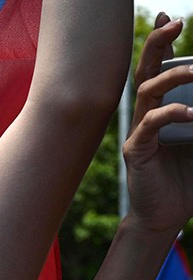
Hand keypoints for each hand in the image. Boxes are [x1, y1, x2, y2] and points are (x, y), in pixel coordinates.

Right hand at [123, 15, 192, 234]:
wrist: (167, 216)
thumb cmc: (189, 180)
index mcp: (164, 108)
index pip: (162, 69)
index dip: (163, 43)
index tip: (170, 18)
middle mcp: (148, 113)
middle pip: (147, 71)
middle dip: (158, 44)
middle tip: (174, 24)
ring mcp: (140, 130)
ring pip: (147, 90)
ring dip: (172, 76)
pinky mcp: (136, 150)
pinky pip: (149, 124)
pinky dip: (170, 115)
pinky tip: (191, 115)